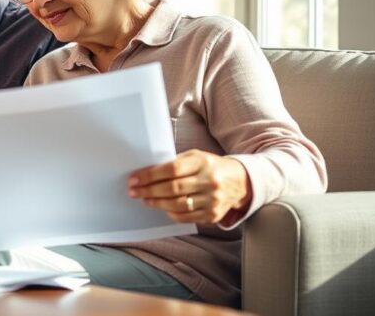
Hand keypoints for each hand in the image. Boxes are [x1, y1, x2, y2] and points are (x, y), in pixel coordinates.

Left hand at [128, 149, 251, 223]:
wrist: (240, 181)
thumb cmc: (211, 166)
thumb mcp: (196, 157)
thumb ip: (175, 163)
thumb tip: (147, 173)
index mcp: (202, 162)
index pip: (171, 169)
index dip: (150, 175)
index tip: (134, 179)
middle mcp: (209, 181)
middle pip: (172, 188)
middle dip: (148, 190)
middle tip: (133, 191)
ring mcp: (212, 200)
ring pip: (178, 204)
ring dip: (157, 203)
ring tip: (145, 199)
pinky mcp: (213, 215)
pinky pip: (186, 217)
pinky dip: (171, 213)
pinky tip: (162, 208)